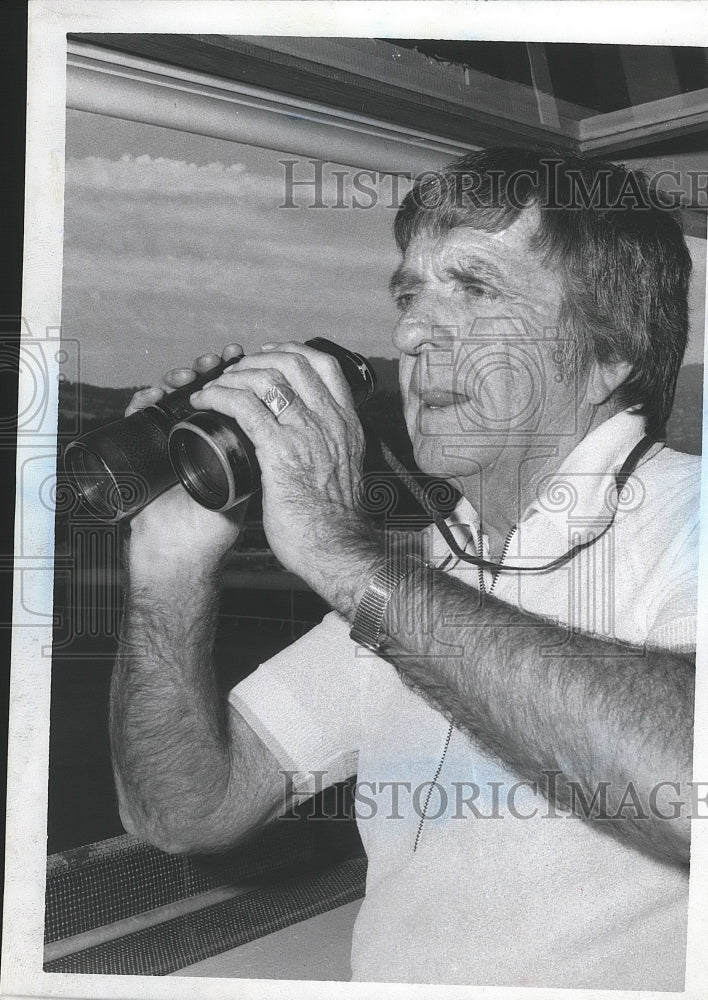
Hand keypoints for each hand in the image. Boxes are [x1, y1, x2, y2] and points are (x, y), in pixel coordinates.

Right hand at [125, 345, 247, 574]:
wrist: (179, 558)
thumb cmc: (213, 533)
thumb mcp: (250, 493)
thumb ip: (264, 465)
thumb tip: (290, 435)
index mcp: (222, 445)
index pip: (230, 399)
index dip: (238, 377)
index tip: (247, 361)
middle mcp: (195, 439)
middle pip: (201, 390)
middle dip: (211, 370)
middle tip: (219, 359)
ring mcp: (168, 442)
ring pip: (171, 396)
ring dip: (179, 379)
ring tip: (190, 374)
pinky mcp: (142, 451)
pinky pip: (141, 416)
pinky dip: (146, 400)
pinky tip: (154, 395)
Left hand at [188, 342, 379, 602]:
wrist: (337, 549)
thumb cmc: (334, 521)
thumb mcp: (343, 470)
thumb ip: (329, 448)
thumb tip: (309, 440)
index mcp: (346, 423)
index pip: (324, 364)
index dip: (291, 351)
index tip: (268, 357)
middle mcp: (330, 421)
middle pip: (293, 363)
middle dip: (256, 360)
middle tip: (234, 371)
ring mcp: (307, 434)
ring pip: (267, 379)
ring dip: (233, 376)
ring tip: (214, 387)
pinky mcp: (281, 451)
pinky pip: (245, 407)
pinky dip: (219, 396)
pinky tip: (204, 402)